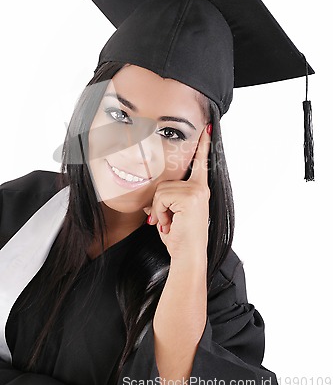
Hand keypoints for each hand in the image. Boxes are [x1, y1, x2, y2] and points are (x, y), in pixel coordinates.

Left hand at [143, 124, 211, 261]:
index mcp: (199, 189)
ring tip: (170, 224)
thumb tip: (148, 205)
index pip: (200, 162)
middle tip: (167, 222)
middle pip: (165, 182)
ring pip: (161, 190)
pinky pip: (161, 197)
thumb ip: (165, 201)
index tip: (207, 128)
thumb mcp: (171, 215)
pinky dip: (160, 213)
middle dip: (159, 204)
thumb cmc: (180, 239)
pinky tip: (169, 224)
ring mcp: (197, 191)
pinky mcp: (190, 196)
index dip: (203, 145)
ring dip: (159, 210)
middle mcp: (201, 187)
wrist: (188, 256)